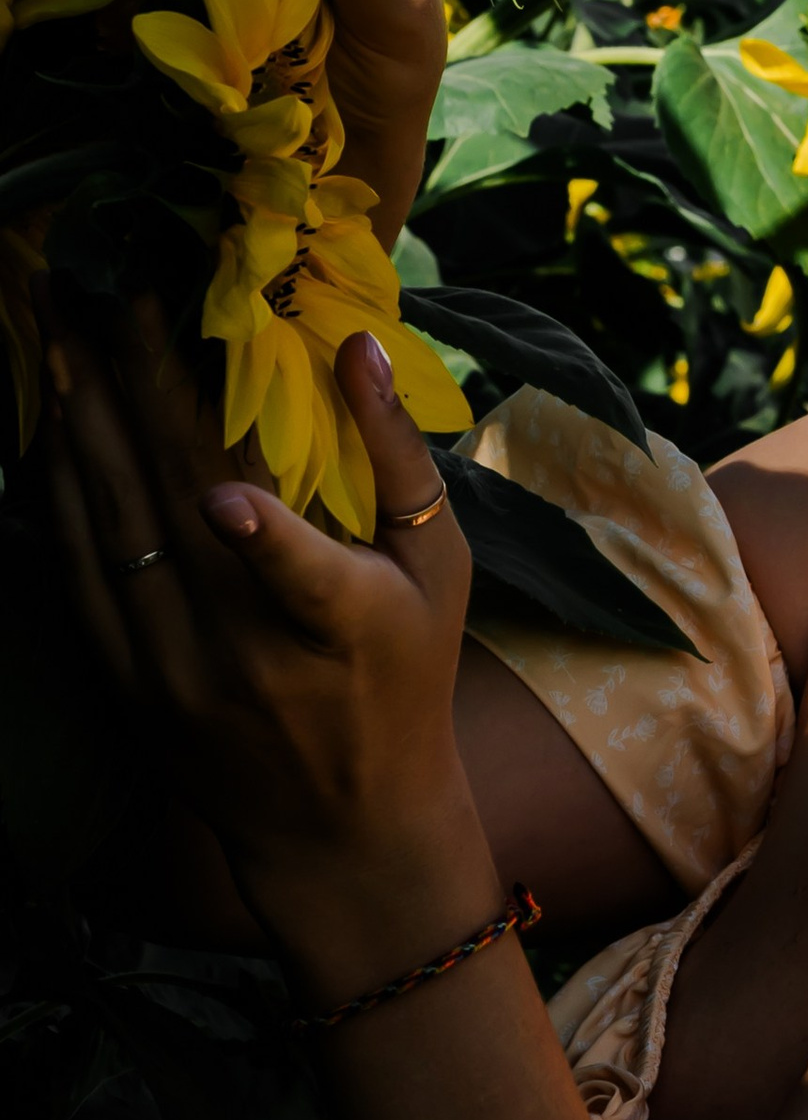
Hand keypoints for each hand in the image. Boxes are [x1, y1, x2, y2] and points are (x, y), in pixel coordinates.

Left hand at [47, 304, 494, 1008]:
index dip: (264, 540)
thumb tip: (356, 344)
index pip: (299, 581)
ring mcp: (175, 673)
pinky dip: (60, 494)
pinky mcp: (129, 684)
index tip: (224, 496)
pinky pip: (79, 573)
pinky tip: (52, 427)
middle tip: (104, 292)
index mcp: (342, 627)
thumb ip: (401, 458)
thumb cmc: (407, 676)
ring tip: (59, 334)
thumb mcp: (443, 572)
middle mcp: (248, 656)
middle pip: (178, 507)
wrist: (342, 826)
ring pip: (112, 528)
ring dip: (81, 422)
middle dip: (138, 389)